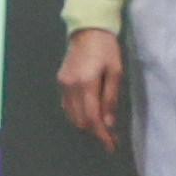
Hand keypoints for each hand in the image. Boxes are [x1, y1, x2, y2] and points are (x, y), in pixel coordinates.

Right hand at [56, 26, 126, 152]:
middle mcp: (71, 87)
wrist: (87, 29)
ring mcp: (63, 85)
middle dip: (95, 131)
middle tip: (110, 135)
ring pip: (72, 116)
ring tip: (101, 125)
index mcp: (86, 83)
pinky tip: (89, 112)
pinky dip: (78, 114)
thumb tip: (108, 123)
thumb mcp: (115, 72)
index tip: (110, 146)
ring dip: (87, 124)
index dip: (101, 135)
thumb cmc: (106, 48)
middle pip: (81, 120)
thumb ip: (110, 98)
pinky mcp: (61, 82)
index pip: (92, 117)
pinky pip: (67, 106)